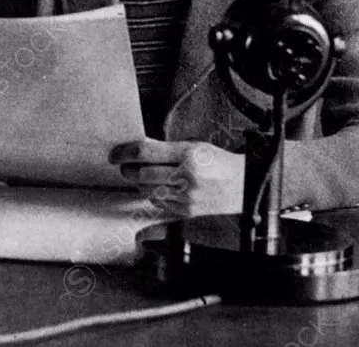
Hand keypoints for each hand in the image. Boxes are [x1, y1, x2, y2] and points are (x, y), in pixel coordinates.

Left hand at [109, 139, 244, 216]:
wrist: (243, 185)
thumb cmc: (218, 163)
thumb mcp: (194, 147)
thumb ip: (166, 149)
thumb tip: (138, 148)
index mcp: (189, 154)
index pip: (145, 152)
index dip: (124, 153)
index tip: (115, 154)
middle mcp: (187, 176)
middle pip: (142, 174)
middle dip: (128, 170)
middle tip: (124, 166)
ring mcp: (187, 196)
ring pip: (147, 191)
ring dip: (138, 184)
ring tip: (139, 176)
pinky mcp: (187, 211)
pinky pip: (158, 204)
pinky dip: (151, 196)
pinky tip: (155, 189)